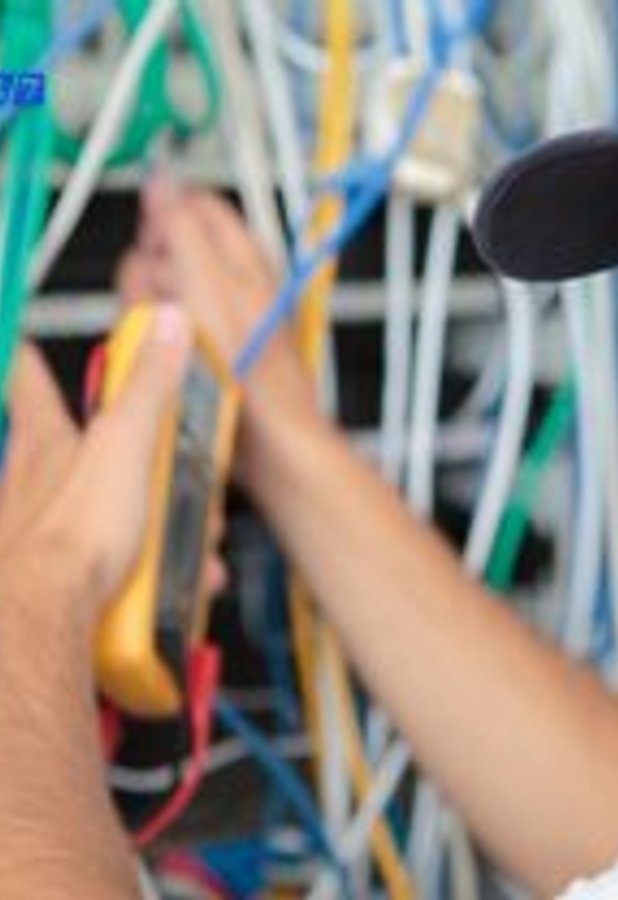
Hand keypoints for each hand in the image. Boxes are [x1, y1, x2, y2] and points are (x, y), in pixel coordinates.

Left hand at [0, 312, 193, 630]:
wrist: (43, 620)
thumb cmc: (70, 539)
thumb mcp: (125, 444)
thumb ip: (148, 385)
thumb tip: (164, 324)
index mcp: (50, 445)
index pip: (34, 387)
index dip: (34, 365)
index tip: (29, 348)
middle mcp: (39, 486)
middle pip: (86, 458)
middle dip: (138, 469)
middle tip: (168, 477)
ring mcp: (51, 532)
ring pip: (109, 516)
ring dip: (153, 530)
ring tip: (167, 545)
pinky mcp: (69, 575)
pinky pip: (113, 565)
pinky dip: (142, 572)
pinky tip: (153, 582)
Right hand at [117, 181, 318, 506]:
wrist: (269, 441)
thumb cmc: (255, 376)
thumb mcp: (211, 288)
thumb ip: (184, 230)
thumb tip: (163, 181)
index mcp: (243, 259)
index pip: (191, 207)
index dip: (163, 224)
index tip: (160, 257)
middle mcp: (233, 284)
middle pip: (165, 252)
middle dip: (153, 278)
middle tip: (174, 310)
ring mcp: (218, 319)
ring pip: (158, 295)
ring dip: (153, 317)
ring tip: (183, 347)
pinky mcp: (206, 351)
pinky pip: (164, 334)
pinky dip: (161, 346)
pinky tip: (177, 365)